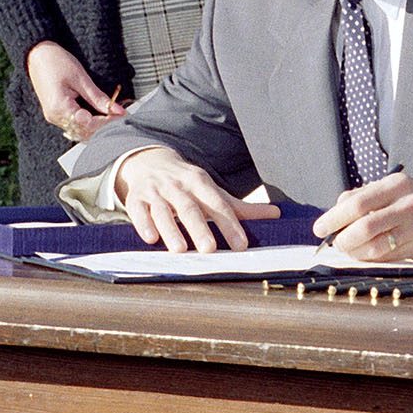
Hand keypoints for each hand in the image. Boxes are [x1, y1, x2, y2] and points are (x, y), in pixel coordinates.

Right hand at [25, 40, 126, 141]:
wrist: (37, 55)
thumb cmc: (57, 62)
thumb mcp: (81, 79)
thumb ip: (98, 97)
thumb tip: (117, 110)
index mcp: (60, 108)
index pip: (88, 124)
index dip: (107, 122)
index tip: (122, 116)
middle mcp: (55, 117)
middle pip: (84, 132)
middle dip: (103, 126)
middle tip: (121, 116)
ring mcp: (54, 117)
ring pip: (79, 131)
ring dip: (96, 127)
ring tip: (112, 115)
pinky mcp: (56, 114)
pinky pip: (74, 125)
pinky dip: (88, 123)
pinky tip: (99, 115)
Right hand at [116, 148, 281, 251]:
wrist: (150, 162)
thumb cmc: (187, 185)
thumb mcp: (213, 191)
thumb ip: (240, 207)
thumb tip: (276, 214)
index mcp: (200, 182)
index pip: (218, 204)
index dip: (230, 224)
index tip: (241, 245)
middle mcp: (178, 186)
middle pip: (190, 208)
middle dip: (199, 228)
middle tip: (210, 250)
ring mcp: (156, 192)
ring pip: (163, 211)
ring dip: (171, 229)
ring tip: (180, 250)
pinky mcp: (136, 199)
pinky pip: (138, 211)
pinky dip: (143, 224)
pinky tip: (150, 239)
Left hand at [311, 172, 412, 260]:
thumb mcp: (394, 187)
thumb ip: (364, 195)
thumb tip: (336, 208)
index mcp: (397, 184)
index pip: (358, 203)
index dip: (334, 218)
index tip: (319, 228)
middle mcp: (409, 204)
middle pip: (365, 227)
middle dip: (343, 239)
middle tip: (335, 243)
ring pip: (375, 247)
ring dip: (355, 253)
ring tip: (349, 249)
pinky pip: (388, 258)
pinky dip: (372, 259)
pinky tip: (367, 255)